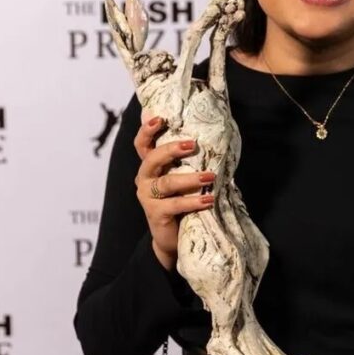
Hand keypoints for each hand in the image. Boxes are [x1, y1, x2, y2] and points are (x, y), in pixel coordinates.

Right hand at [134, 112, 215, 270]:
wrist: (172, 237)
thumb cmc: (181, 200)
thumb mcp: (182, 176)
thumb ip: (185, 159)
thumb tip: (202, 135)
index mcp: (150, 166)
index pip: (142, 144)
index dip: (147, 130)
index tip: (160, 118)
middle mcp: (144, 178)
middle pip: (152, 158)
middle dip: (171, 149)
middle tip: (193, 144)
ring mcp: (147, 197)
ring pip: (167, 182)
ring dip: (191, 179)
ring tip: (211, 177)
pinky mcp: (155, 214)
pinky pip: (175, 205)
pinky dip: (193, 201)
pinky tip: (209, 200)